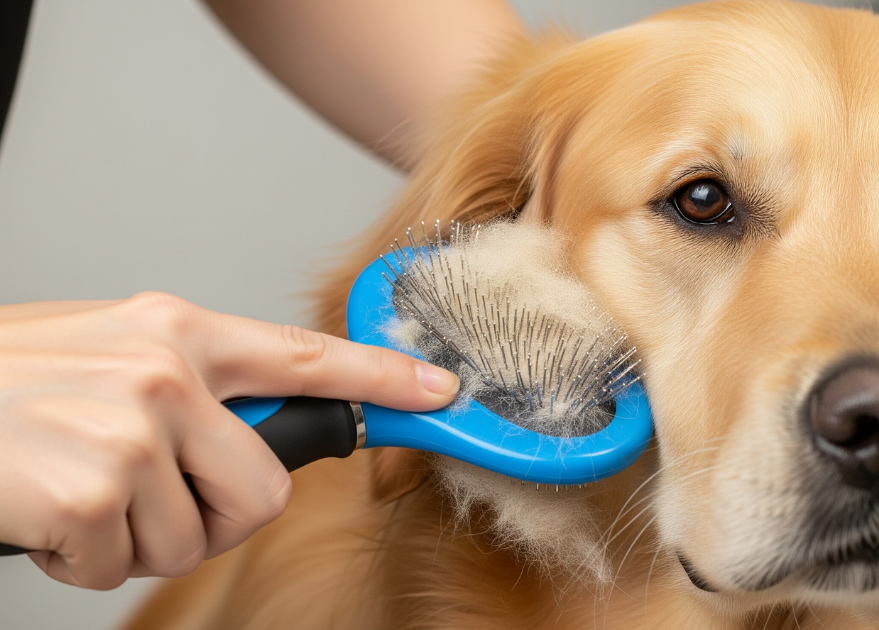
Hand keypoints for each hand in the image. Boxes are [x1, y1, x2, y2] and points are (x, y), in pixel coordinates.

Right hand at [0, 292, 458, 588]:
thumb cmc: (4, 384)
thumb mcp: (103, 351)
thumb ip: (189, 380)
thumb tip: (260, 421)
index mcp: (177, 331)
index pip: (307, 356)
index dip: (385, 378)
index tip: (442, 393)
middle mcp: (167, 372)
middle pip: (264, 488)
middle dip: (212, 514)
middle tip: (143, 496)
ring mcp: (133, 429)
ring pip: (194, 534)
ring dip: (135, 536)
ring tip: (77, 491)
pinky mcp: (96, 489)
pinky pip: (124, 563)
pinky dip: (81, 559)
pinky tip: (45, 514)